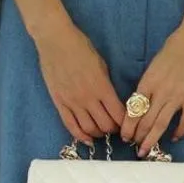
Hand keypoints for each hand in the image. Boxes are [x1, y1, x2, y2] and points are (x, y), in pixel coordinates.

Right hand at [32, 9, 124, 144]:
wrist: (55, 41)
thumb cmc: (80, 48)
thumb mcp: (101, 65)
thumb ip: (106, 85)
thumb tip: (111, 101)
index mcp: (102, 87)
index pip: (118, 114)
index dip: (125, 123)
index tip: (128, 123)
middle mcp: (88, 98)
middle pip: (105, 125)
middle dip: (113, 130)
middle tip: (116, 128)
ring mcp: (72, 102)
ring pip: (89, 129)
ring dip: (98, 133)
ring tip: (101, 131)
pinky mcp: (59, 103)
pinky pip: (70, 125)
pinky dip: (80, 136)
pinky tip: (87, 140)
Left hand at [121, 6, 183, 155]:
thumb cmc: (175, 47)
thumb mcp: (154, 64)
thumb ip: (148, 84)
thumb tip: (141, 102)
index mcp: (148, 81)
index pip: (134, 109)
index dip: (128, 125)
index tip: (124, 135)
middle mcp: (161, 91)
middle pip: (145, 120)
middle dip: (138, 136)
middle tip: (133, 147)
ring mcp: (178, 96)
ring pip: (161, 124)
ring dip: (152, 139)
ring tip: (146, 150)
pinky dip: (180, 131)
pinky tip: (174, 138)